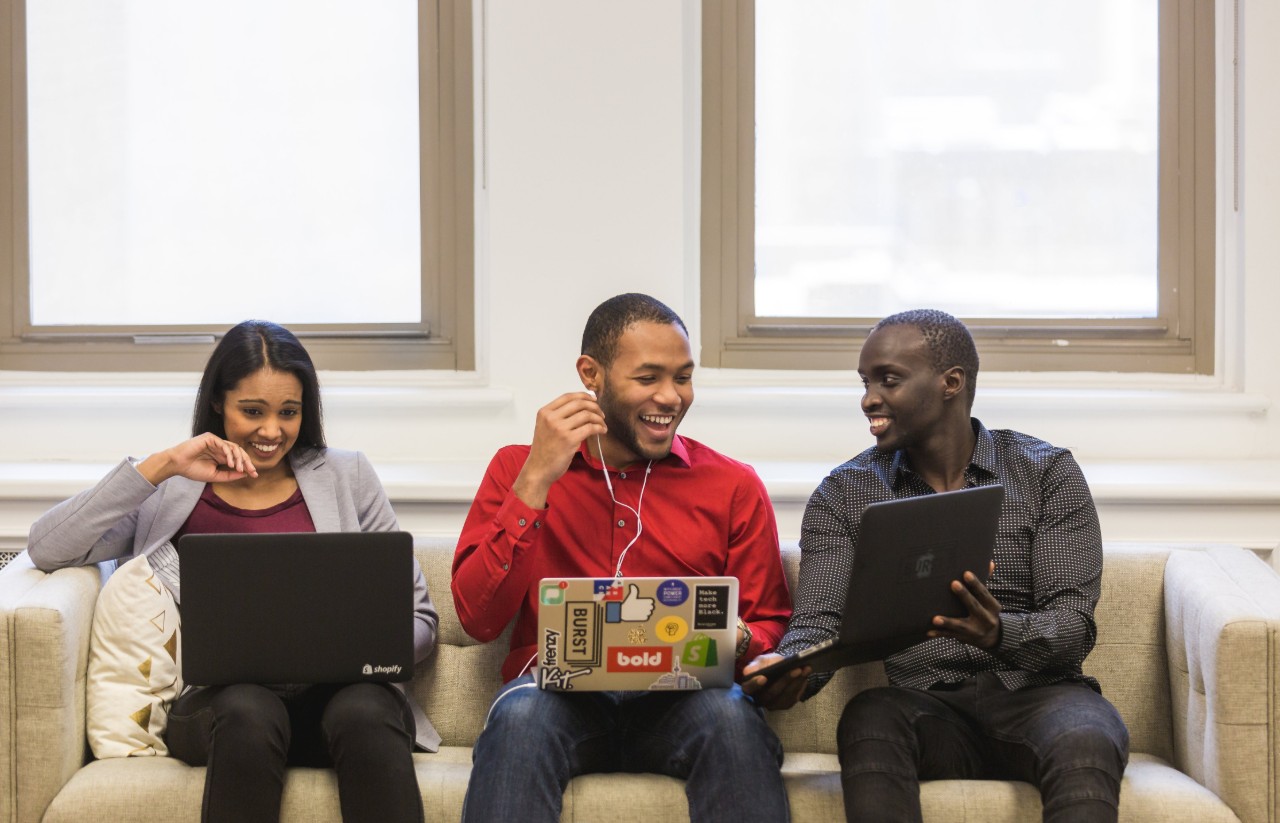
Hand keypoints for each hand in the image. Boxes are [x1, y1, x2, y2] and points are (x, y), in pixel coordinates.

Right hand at [136, 433, 257, 485]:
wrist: (177, 464)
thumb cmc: (193, 470)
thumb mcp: (214, 475)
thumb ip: (229, 475)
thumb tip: (245, 474)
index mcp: (221, 456)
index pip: (238, 459)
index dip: (247, 466)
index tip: (254, 475)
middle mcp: (220, 448)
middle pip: (239, 452)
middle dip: (247, 462)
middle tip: (252, 471)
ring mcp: (215, 442)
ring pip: (234, 448)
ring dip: (239, 459)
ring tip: (239, 468)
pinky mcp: (210, 438)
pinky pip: (224, 445)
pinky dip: (229, 454)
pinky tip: (230, 463)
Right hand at [512, 391, 605, 507]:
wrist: (538, 470)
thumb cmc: (544, 451)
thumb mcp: (545, 428)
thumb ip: (558, 417)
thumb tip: (582, 407)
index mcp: (544, 412)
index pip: (568, 396)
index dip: (584, 396)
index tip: (593, 399)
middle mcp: (551, 418)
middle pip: (579, 403)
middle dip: (594, 406)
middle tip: (601, 413)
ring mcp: (560, 428)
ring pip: (586, 415)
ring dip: (599, 418)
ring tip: (602, 424)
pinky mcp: (569, 440)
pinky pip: (590, 428)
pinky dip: (599, 428)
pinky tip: (601, 431)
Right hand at [619, 584, 654, 620]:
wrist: (624, 613)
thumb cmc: (628, 604)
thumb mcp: (631, 596)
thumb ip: (634, 590)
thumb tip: (632, 585)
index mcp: (645, 602)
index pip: (651, 601)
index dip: (649, 602)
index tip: (645, 602)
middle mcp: (647, 607)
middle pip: (652, 607)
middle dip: (648, 606)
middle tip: (643, 606)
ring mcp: (646, 613)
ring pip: (649, 612)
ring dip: (647, 611)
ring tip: (641, 610)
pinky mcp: (644, 618)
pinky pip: (647, 617)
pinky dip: (644, 616)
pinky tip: (640, 614)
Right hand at [740, 653, 809, 709]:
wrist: (778, 669)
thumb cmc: (767, 665)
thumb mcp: (761, 661)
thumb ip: (755, 666)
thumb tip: (748, 672)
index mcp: (749, 687)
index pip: (749, 688)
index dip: (755, 684)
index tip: (763, 678)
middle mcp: (759, 699)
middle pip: (771, 693)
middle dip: (785, 680)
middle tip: (797, 669)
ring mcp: (772, 704)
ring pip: (785, 696)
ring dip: (797, 682)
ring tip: (806, 669)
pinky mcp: (784, 705)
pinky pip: (793, 698)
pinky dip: (801, 686)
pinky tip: (806, 676)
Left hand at [927, 566, 1001, 648]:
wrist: (992, 637)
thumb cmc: (986, 610)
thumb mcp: (989, 599)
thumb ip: (986, 581)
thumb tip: (991, 563)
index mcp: (993, 607)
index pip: (984, 593)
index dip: (976, 583)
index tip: (966, 573)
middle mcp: (986, 619)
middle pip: (974, 606)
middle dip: (964, 595)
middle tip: (953, 584)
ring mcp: (975, 630)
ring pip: (960, 625)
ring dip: (948, 622)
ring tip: (935, 618)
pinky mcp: (964, 638)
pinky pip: (950, 635)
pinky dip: (939, 633)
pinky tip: (929, 632)